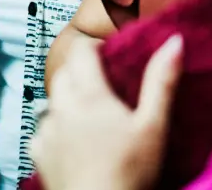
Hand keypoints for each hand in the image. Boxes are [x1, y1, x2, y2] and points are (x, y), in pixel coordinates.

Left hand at [31, 34, 182, 189]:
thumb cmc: (131, 171)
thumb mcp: (153, 126)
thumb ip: (161, 82)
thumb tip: (174, 40)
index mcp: (88, 95)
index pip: (80, 51)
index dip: (93, 46)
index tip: (110, 54)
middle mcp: (60, 107)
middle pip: (64, 73)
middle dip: (80, 71)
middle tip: (105, 84)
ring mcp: (45, 130)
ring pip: (53, 101)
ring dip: (68, 101)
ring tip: (92, 116)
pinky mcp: (37, 152)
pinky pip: (43, 130)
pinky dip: (57, 129)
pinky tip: (73, 142)